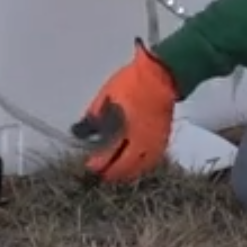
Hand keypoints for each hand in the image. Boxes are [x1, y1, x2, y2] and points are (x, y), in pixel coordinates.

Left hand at [72, 41, 178, 182]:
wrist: (160, 74)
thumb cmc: (131, 84)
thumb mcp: (106, 97)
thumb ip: (94, 116)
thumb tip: (81, 130)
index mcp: (128, 133)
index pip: (111, 156)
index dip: (99, 164)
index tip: (90, 165)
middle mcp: (143, 143)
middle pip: (128, 167)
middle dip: (114, 172)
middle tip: (103, 173)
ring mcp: (157, 142)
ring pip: (143, 166)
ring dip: (130, 172)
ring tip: (119, 172)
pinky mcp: (165, 137)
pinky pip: (153, 159)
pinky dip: (143, 164)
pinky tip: (137, 162)